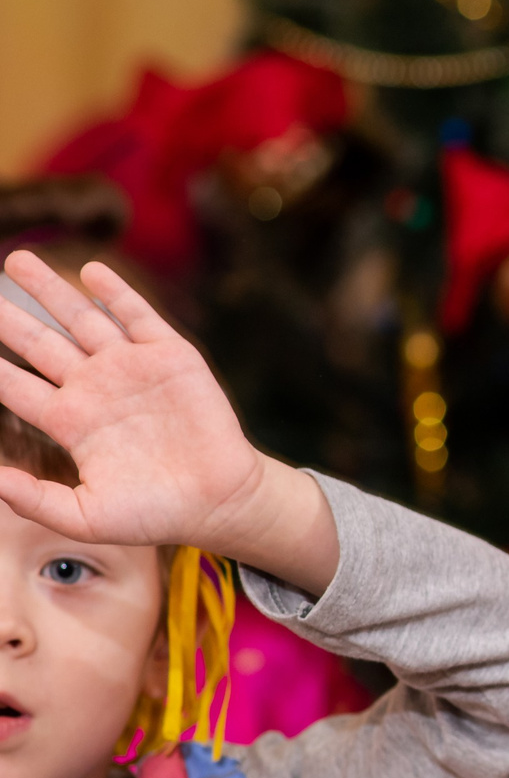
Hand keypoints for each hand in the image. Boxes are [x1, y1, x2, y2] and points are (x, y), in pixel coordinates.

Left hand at [0, 255, 336, 588]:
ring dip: (51, 290)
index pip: (15, 385)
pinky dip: (114, 293)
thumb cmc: (152, 515)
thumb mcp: (83, 516)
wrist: (218, 501)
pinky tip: (90, 271)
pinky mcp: (171, 357)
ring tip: (19, 262)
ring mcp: (132, 369)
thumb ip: (32, 499)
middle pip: (40, 343)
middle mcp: (94, 388)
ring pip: (82, 320)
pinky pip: (137, 317)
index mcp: (69, 422)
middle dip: (9, 315)